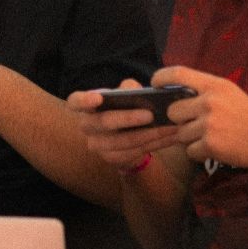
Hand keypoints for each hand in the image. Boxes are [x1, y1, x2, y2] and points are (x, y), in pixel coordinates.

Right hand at [69, 80, 189, 172]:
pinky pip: (135, 152)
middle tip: (151, 115)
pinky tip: (171, 137)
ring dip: (149, 134)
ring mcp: (98, 145)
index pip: (76, 102)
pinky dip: (156, 144)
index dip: (84, 100)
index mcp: (87, 107)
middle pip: (104, 122)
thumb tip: (136, 90)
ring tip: (170, 127)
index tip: (98, 98)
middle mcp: (87, 126)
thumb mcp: (125, 96)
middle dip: (128, 118)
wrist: (126, 137)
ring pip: (123, 142)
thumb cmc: (125, 109)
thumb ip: (129, 89)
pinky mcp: (112, 159)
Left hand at [155, 65, 247, 172]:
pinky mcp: (210, 144)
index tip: (154, 84)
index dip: (160, 78)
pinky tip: (217, 148)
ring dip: (192, 139)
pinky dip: (200, 153)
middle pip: (173, 111)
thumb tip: (172, 97)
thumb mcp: (231, 94)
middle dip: (181, 121)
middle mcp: (210, 102)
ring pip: (181, 134)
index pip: (178, 73)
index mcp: (215, 85)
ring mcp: (210, 123)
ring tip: (214, 137)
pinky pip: (190, 151)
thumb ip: (204, 93)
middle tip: (198, 125)